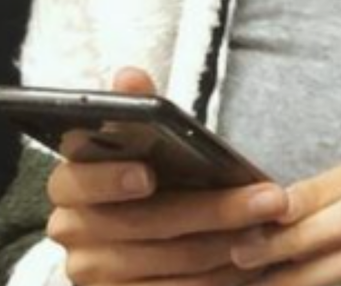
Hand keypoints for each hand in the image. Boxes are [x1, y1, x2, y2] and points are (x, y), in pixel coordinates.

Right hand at [46, 66, 287, 285]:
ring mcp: (93, 277)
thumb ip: (137, 108)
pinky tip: (251, 265)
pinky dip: (216, 281)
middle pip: (146, 225)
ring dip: (225, 248)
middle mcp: (72, 234)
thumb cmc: (151, 173)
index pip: (80, 180)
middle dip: (215, 211)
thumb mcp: (145, 140)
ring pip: (168, 264)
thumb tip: (129, 75)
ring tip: (270, 230)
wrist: (142, 235)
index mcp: (70, 183)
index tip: (147, 174)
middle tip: (269, 199)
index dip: (110, 178)